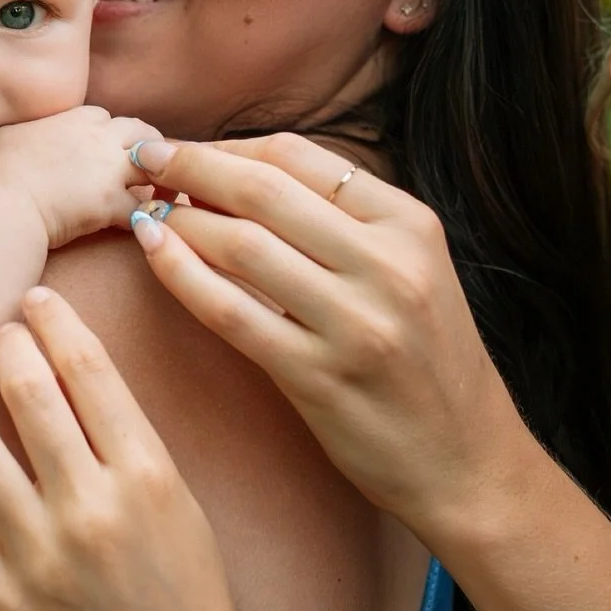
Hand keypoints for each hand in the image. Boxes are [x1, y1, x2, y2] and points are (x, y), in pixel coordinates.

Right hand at [0, 108, 161, 247]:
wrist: (4, 204)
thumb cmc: (0, 170)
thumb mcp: (6, 131)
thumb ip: (22, 124)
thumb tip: (16, 126)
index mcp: (79, 118)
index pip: (107, 118)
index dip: (111, 135)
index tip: (110, 151)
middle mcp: (100, 137)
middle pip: (143, 134)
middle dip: (152, 149)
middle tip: (154, 169)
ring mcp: (109, 169)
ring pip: (156, 167)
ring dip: (162, 181)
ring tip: (164, 197)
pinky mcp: (111, 202)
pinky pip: (144, 208)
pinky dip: (150, 217)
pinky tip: (148, 226)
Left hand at [0, 287, 252, 610]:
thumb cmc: (189, 599)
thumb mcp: (184, 505)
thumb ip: (134, 441)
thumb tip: (80, 371)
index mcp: (148, 478)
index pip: (91, 372)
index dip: (57, 323)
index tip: (37, 300)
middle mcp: (91, 511)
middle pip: (31, 397)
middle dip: (9, 347)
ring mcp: (39, 559)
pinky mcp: (1, 603)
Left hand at [128, 133, 526, 534]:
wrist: (468, 465)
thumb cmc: (425, 360)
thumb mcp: (411, 268)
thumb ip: (341, 220)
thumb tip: (237, 172)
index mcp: (410, 224)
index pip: (299, 156)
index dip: (226, 145)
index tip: (183, 149)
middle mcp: (388, 264)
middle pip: (263, 188)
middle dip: (189, 166)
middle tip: (142, 161)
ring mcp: (356, 322)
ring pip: (240, 244)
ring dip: (178, 219)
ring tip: (146, 211)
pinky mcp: (321, 377)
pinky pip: (230, 311)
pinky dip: (180, 273)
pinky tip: (152, 253)